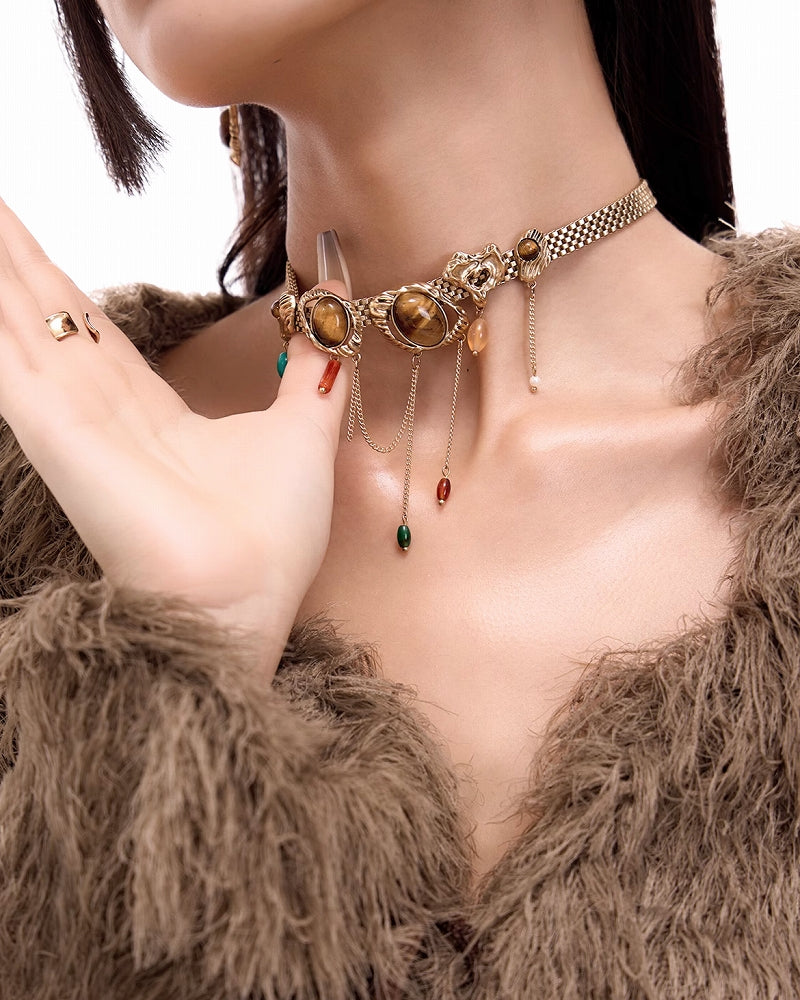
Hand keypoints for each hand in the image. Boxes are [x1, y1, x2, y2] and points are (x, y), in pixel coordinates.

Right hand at [0, 198, 349, 675]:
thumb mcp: (305, 428)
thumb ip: (313, 361)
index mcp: (153, 418)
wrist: (248, 599)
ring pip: (21, 327)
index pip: (95, 335)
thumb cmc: (274, 537)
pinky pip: (9, 364)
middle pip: (50, 319)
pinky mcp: (55, 436)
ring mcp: (72, 425)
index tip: (35, 242)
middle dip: (17, 260)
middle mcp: (103, 417)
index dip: (62, 287)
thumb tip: (337, 294)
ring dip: (1, 273)